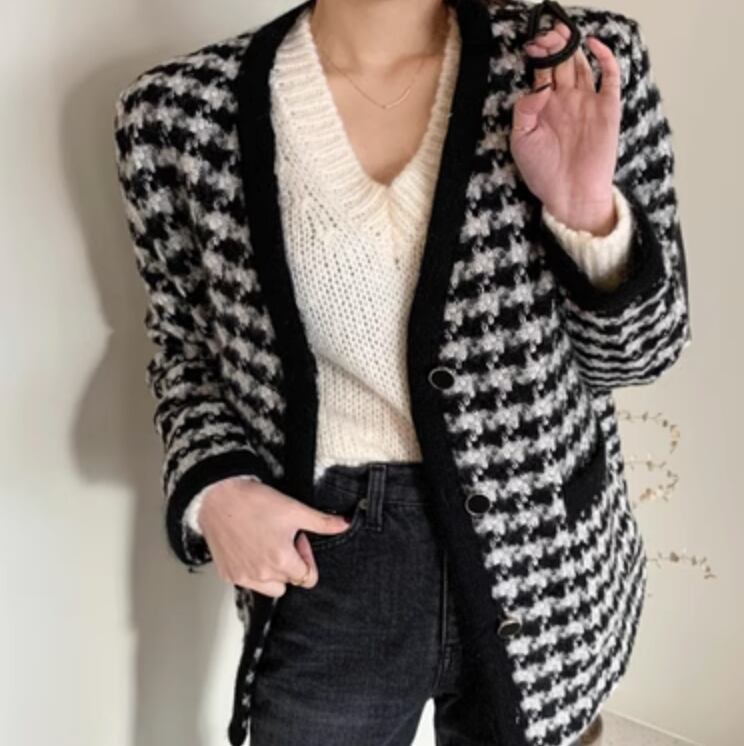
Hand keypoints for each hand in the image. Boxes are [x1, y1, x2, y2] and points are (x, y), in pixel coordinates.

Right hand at [199, 478, 351, 596]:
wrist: (218, 497)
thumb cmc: (253, 502)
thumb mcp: (294, 509)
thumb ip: (321, 522)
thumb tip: (345, 524)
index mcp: (281, 560)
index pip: (307, 578)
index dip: (306, 557)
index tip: (298, 540)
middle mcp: (261, 574)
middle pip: (290, 582)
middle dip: (291, 564)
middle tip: (281, 538)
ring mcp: (243, 576)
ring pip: (269, 588)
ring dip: (273, 572)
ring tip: (267, 545)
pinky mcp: (228, 574)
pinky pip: (249, 583)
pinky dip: (253, 571)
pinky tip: (250, 548)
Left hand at [510, 21, 621, 234]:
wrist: (570, 194)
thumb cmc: (543, 172)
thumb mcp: (521, 141)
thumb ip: (524, 111)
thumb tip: (538, 86)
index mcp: (544, 107)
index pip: (542, 71)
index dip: (538, 54)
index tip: (532, 45)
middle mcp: (566, 100)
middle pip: (562, 62)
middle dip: (555, 45)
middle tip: (549, 33)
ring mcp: (587, 102)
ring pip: (582, 65)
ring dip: (573, 47)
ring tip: (564, 33)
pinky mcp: (607, 108)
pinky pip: (610, 76)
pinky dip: (604, 57)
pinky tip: (592, 45)